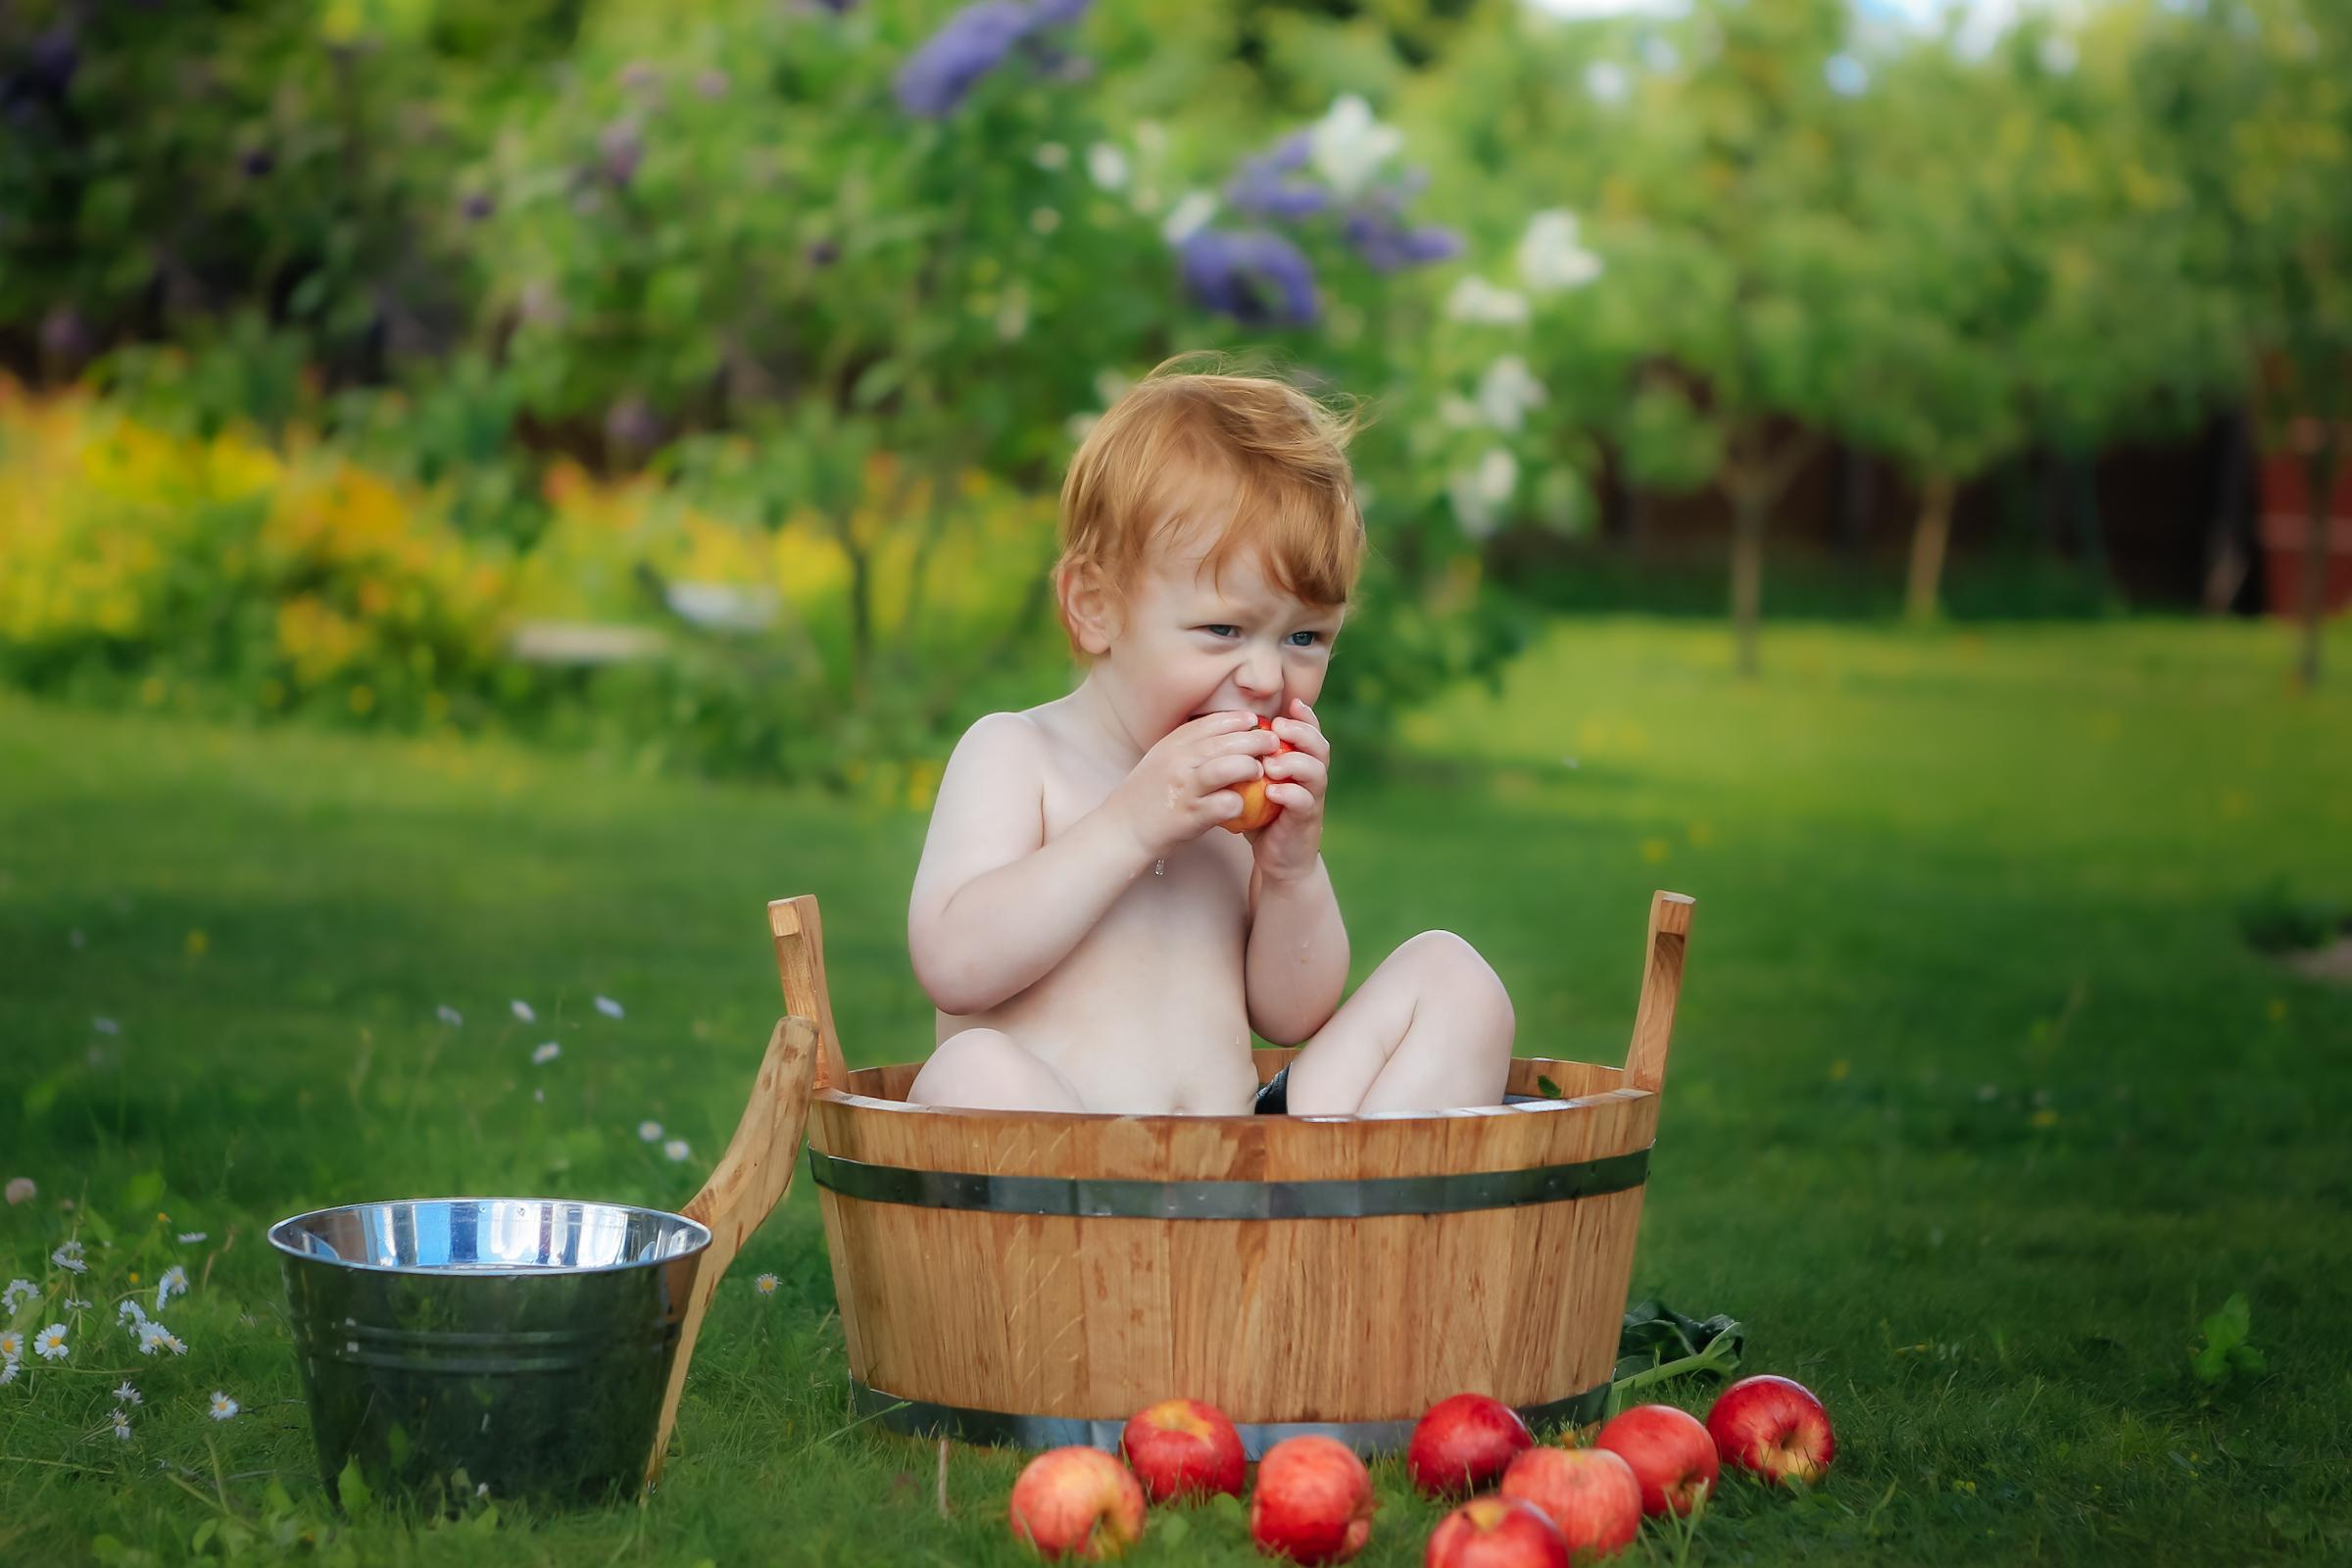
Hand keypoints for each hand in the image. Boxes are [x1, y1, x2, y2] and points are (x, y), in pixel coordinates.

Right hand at [1107, 710, 1282, 859]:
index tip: (1254, 720)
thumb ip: (1187, 746)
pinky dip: (1238, 802)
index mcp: (1171, 745)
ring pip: (1227, 767)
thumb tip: (1220, 734)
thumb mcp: (1161, 760)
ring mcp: (1184, 788)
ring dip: (1250, 767)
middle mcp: (1178, 762)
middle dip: (1255, 739)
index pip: (1210, 723)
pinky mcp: (1190, 815)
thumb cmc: (1146, 795)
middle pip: (1225, 742)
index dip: (1236, 719)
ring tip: (1260, 771)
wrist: (1121, 829)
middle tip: (1273, 742)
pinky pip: (1224, 804)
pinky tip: (1244, 803)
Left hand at [1248, 698, 1328, 882]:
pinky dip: (1289, 794)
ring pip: (1316, 772)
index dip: (1306, 717)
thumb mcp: (1256, 783)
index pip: (1311, 733)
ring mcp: (1312, 799)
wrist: (1279, 858)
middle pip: (1319, 747)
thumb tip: (1223, 730)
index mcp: (1302, 763)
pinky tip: (1271, 792)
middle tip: (1277, 728)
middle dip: (1301, 733)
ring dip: (1293, 762)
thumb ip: (1250, 759)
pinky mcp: (1305, 821)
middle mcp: (1312, 778)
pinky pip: (1304, 802)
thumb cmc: (1264, 815)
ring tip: (1270, 764)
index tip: (1292, 703)